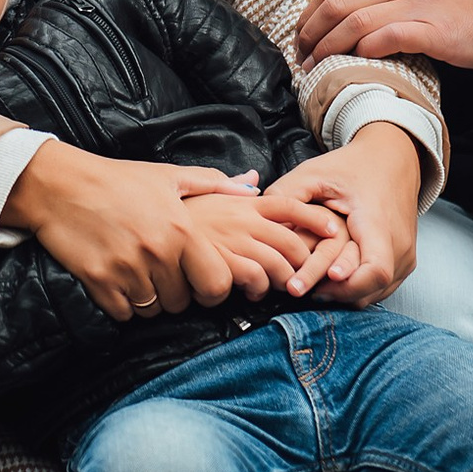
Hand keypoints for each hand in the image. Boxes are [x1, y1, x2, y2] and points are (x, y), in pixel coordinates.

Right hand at [1, 142, 252, 320]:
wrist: (59, 184)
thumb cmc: (116, 178)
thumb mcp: (167, 175)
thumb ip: (213, 183)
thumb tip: (251, 187)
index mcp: (180, 229)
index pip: (216, 285)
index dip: (211, 289)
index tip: (198, 280)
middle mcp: (157, 252)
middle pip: (183, 302)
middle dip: (176, 293)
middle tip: (161, 274)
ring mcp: (127, 269)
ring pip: (154, 310)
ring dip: (149, 299)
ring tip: (138, 274)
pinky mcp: (98, 281)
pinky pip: (124, 313)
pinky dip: (122, 304)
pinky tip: (116, 281)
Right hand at [182, 192, 350, 301]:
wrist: (138, 219)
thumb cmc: (171, 208)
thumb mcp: (199, 188)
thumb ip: (229, 186)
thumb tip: (253, 179)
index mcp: (241, 202)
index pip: (289, 204)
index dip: (315, 218)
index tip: (334, 230)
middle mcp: (241, 220)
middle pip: (291, 243)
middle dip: (303, 263)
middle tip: (300, 275)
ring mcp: (230, 243)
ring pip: (276, 267)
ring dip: (281, 282)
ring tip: (272, 288)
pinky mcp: (218, 265)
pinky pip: (251, 282)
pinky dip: (256, 291)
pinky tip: (247, 293)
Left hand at [265, 123, 422, 305]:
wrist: (391, 159)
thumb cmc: (351, 167)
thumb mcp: (314, 173)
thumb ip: (287, 195)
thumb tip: (261, 221)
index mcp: (378, 221)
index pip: (375, 268)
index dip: (350, 281)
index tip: (324, 279)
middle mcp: (397, 243)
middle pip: (370, 285)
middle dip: (334, 293)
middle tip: (297, 289)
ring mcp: (404, 256)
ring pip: (375, 292)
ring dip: (343, 294)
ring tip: (307, 289)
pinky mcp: (403, 262)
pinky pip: (380, 287)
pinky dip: (355, 288)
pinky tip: (327, 284)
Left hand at [297, 0, 472, 70]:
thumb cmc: (462, 7)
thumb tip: (339, 11)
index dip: (308, 16)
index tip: (300, 40)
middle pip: (335, 4)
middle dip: (311, 34)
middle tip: (302, 60)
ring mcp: (417, 4)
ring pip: (355, 20)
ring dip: (330, 47)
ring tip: (318, 69)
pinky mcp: (435, 30)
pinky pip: (389, 36)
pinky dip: (367, 50)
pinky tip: (359, 63)